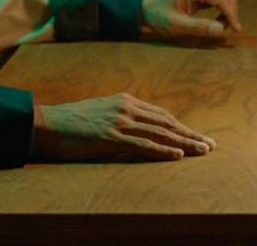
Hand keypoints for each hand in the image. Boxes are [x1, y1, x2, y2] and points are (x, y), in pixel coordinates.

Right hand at [32, 93, 213, 161]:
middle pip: (167, 122)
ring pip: (160, 133)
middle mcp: (127, 108)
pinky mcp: (111, 137)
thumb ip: (123, 120)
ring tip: (202, 151)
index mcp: (127, 101)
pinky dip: (162, 150)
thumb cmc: (72, 122)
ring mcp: (120, 121)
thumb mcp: (102, 114)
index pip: (162, 115)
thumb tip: (140, 133)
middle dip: (191, 134)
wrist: (46, 123)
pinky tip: (177, 156)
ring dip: (184, 143)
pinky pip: (143, 144)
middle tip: (210, 145)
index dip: (182, 126)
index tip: (198, 136)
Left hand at [141, 0, 242, 39]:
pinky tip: (216, 21)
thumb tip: (222, 30)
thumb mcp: (176, 24)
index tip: (238, 31)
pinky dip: (222, 9)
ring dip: (227, 11)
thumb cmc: (158, 15)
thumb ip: (199, 27)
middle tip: (227, 32)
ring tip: (219, 27)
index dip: (232, 16)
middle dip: (231, 13)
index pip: (222, 0)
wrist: (144, 6)